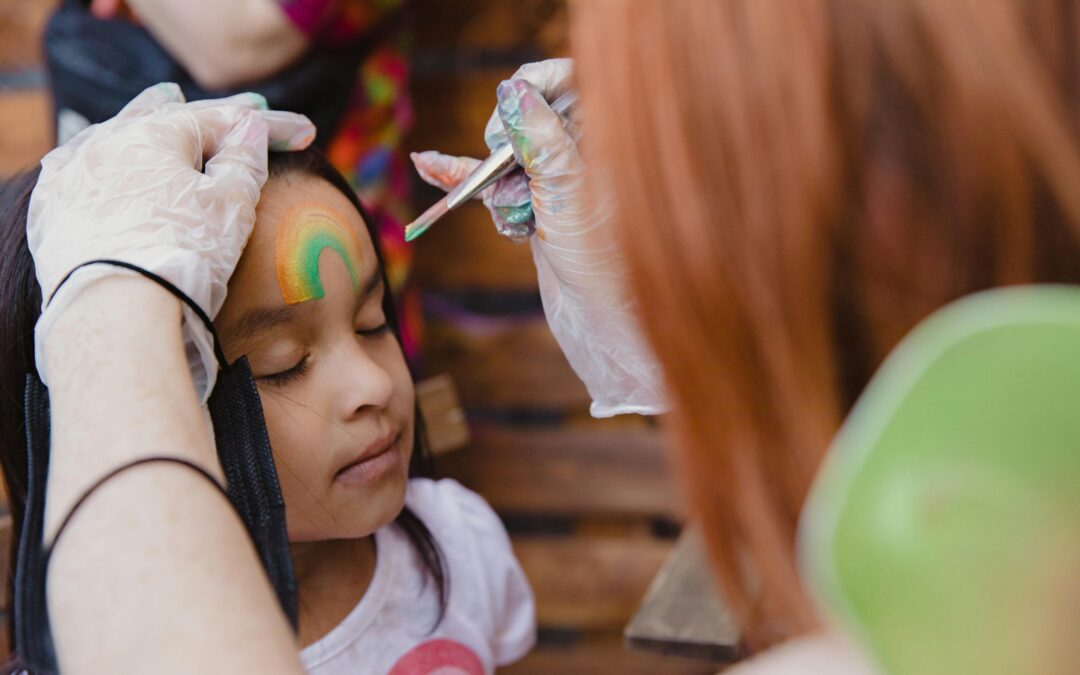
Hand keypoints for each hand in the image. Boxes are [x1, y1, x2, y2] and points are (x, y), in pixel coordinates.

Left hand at [28, 83, 314, 399]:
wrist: (115, 315)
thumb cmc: (183, 256)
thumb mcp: (232, 205)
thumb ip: (245, 159)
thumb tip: (250, 127)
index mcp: (155, 132)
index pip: (222, 119)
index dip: (269, 127)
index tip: (304, 134)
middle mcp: (107, 141)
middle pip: (169, 119)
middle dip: (209, 119)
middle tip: (244, 111)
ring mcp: (75, 174)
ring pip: (122, 139)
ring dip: (154, 132)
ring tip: (170, 107)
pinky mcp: (54, 209)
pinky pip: (86, 171)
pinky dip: (111, 164)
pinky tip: (114, 158)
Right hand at [412, 60, 667, 416]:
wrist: (606, 323)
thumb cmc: (609, 263)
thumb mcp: (572, 195)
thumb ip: (543, 141)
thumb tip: (515, 90)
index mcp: (612, 135)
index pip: (571, 77)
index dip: (537, 84)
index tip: (514, 108)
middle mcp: (588, 149)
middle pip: (531, 110)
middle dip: (509, 136)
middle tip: (504, 159)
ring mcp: (560, 177)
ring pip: (509, 150)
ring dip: (492, 174)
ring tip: (512, 212)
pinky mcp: (537, 203)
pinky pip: (494, 181)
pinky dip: (464, 177)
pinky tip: (431, 163)